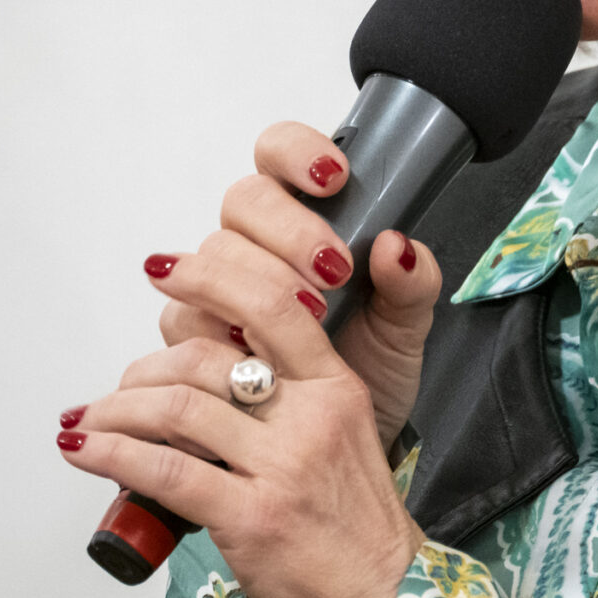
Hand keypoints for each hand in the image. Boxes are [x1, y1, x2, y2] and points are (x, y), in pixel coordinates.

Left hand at [55, 125, 442, 597]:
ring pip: (177, 408)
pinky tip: (84, 451)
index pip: (273, 306)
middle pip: (206, 358)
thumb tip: (211, 385)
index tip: (166, 273)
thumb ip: (290, 405)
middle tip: (117, 391)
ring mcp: (281, 467)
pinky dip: (111, 455)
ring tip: (88, 423)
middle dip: (143, 369)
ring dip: (115, 411)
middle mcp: (310, 417)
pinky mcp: (251, 517)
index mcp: (336, 389)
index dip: (210, 280)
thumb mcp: (343, 444)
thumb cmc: (358, 536)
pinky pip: (164, 471)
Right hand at [148, 122, 441, 446]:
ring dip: (261, 281)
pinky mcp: (192, 335)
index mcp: (304, 217)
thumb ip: (412, 283)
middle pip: (243, 201)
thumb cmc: (368, 371)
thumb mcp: (405, 328)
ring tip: (313, 315)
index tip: (334, 177)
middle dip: (289, 229)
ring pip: (212, 255)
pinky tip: (257, 348)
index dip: (297, 152)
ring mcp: (217, 288)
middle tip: (333, 270)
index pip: (279, 153)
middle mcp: (253, 244)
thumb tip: (398, 245)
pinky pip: (185, 317)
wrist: (340, 444)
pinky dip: (221, 330)